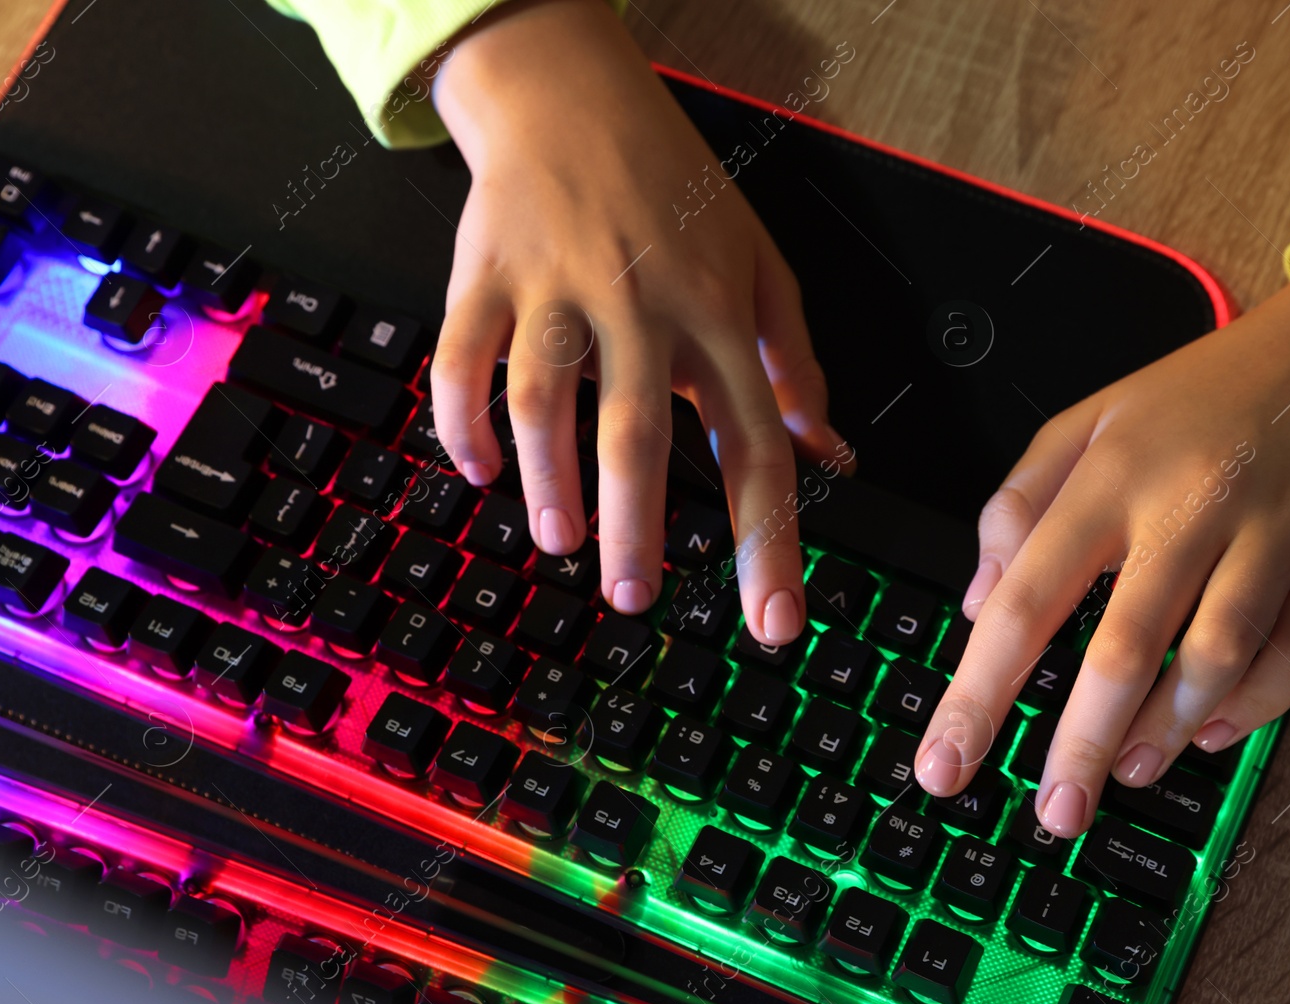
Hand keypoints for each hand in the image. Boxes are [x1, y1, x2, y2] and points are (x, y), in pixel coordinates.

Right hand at [430, 0, 850, 640]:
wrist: (572, 94)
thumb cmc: (675, 190)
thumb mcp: (761, 264)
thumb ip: (796, 362)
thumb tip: (828, 453)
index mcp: (719, 313)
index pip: (755, 443)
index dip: (767, 541)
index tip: (773, 623)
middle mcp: (641, 304)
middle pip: (639, 434)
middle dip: (638, 531)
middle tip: (635, 598)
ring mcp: (557, 287)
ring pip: (543, 402)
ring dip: (548, 484)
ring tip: (561, 543)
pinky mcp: (485, 273)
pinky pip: (462, 358)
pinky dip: (461, 421)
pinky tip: (476, 469)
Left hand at [913, 260, 1289, 836]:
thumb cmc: (1198, 400)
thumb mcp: (1087, 422)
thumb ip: (1019, 505)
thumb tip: (979, 604)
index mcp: (1112, 475)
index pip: (1029, 599)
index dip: (980, 692)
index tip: (945, 765)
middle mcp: (1190, 505)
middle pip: (1124, 646)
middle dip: (1080, 745)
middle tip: (1052, 812)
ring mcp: (1273, 534)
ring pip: (1218, 658)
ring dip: (1165, 731)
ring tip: (1126, 770)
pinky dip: (1254, 707)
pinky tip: (1207, 730)